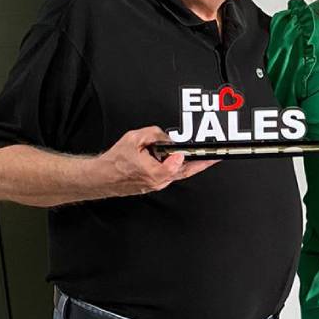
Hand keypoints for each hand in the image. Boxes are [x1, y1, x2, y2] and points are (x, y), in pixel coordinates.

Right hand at [95, 127, 217, 196]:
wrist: (102, 177)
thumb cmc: (115, 161)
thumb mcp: (133, 139)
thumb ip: (154, 134)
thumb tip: (168, 137)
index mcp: (152, 172)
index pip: (175, 167)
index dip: (184, 158)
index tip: (193, 152)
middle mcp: (157, 181)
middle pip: (184, 172)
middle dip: (201, 164)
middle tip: (216, 158)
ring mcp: (157, 184)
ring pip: (179, 173)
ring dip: (191, 164)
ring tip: (205, 156)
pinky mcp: (156, 184)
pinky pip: (172, 174)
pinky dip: (179, 166)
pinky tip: (182, 158)